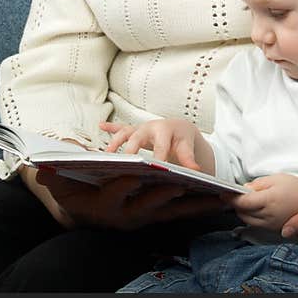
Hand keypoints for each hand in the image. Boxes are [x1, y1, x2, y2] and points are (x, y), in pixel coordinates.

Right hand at [29, 165, 224, 229]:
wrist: (82, 209)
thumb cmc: (71, 189)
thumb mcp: (58, 181)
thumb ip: (53, 174)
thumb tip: (41, 167)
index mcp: (103, 205)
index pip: (115, 195)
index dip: (124, 184)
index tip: (136, 172)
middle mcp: (126, 215)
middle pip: (148, 205)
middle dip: (165, 194)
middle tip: (182, 184)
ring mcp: (144, 217)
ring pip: (171, 211)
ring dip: (193, 205)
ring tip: (215, 196)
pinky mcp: (158, 215)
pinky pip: (181, 211)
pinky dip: (199, 205)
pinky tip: (218, 199)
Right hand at [100, 118, 214, 173]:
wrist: (180, 129)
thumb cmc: (183, 140)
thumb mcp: (187, 148)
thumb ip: (189, 159)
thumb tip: (196, 171)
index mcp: (165, 131)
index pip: (160, 146)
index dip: (156, 157)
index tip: (152, 169)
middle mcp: (150, 127)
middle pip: (138, 137)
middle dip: (130, 149)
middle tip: (124, 163)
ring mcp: (140, 128)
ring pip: (125, 132)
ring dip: (115, 141)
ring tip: (106, 154)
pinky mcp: (133, 130)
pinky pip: (120, 128)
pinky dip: (110, 127)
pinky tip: (101, 126)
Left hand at [232, 174, 297, 233]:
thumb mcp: (278, 178)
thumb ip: (258, 184)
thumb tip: (244, 189)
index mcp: (269, 201)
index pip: (243, 202)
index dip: (231, 197)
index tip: (224, 191)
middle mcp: (268, 216)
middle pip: (242, 213)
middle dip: (235, 203)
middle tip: (232, 193)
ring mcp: (270, 226)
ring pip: (247, 220)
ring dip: (242, 211)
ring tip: (244, 199)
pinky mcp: (273, 230)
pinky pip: (255, 224)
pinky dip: (250, 216)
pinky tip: (254, 207)